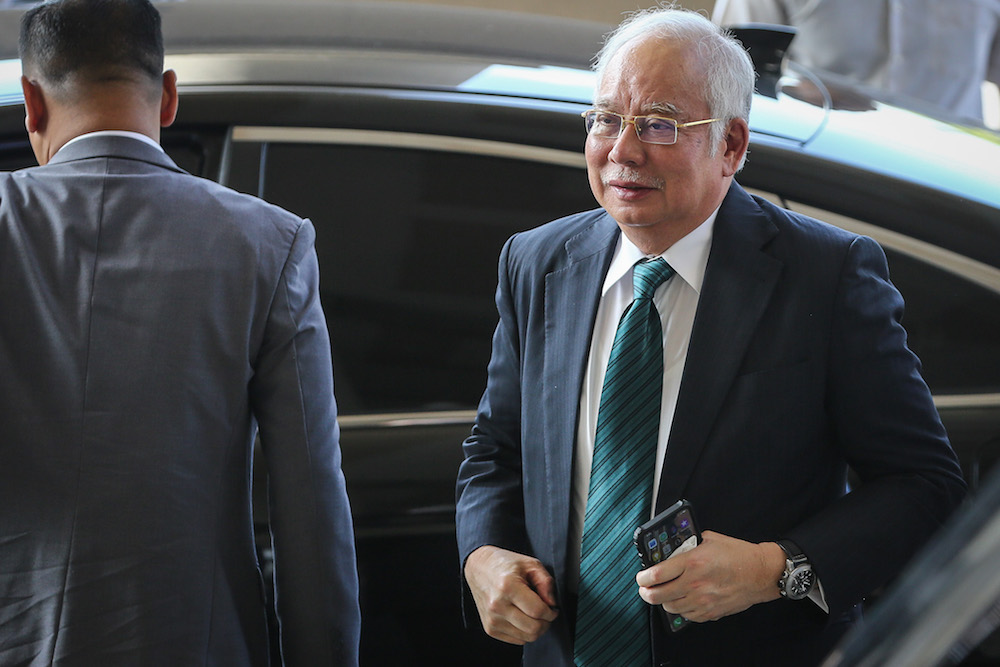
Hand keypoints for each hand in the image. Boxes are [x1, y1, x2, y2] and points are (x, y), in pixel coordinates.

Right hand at [464, 545, 559, 644]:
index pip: (538, 611)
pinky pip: (517, 640)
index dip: (551, 612)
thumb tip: (552, 604)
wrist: (479, 567)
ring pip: (527, 638)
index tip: (553, 608)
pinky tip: (522, 617)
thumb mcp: (530, 564)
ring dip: (536, 628)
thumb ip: (546, 582)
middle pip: (533, 629)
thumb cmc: (505, 564)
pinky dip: (524, 631)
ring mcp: (492, 619)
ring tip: (533, 614)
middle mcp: (497, 605)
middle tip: (546, 613)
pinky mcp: (490, 628)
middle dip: (546, 623)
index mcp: (507, 587)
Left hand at [635, 531, 784, 622]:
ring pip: (671, 607)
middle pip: (659, 595)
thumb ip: (690, 544)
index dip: (643, 578)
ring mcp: (703, 600)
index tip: (640, 578)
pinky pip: (687, 615)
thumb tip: (676, 548)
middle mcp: (695, 583)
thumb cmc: (739, 555)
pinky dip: (681, 609)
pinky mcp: (711, 611)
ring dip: (663, 601)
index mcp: (693, 562)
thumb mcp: (710, 539)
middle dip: (646, 593)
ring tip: (663, 594)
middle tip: (644, 589)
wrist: (761, 573)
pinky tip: (682, 601)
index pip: (657, 574)